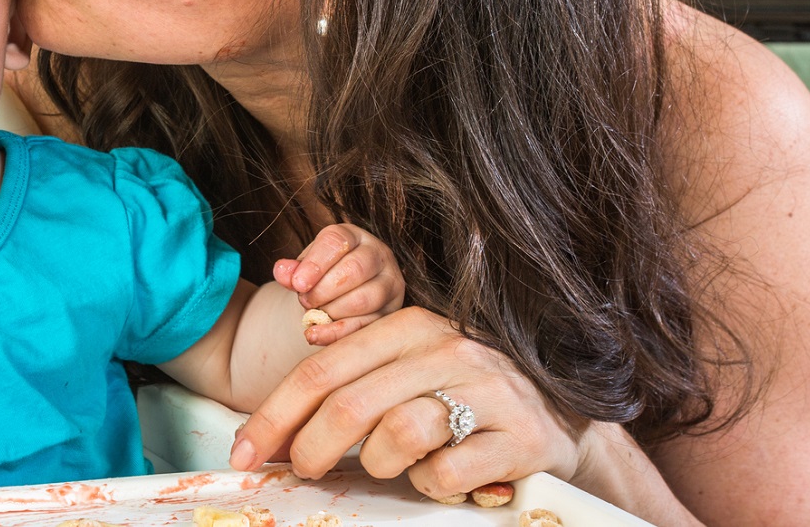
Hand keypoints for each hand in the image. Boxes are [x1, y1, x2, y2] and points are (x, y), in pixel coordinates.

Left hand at [229, 307, 590, 502]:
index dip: (274, 415)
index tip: (246, 452)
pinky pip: (445, 473)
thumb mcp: (414, 364)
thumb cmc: (469, 395)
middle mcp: (449, 349)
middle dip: (309, 448)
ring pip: (397, 436)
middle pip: (349, 406)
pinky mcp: (518, 438)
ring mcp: (487, 392)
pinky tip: (444, 474)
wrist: (563, 421)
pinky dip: (432, 484)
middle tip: (301, 472)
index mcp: (412, 326)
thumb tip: (293, 378)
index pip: (322, 371)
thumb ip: (358, 364)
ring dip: (382, 464)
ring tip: (397, 464)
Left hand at [273, 223, 404, 344]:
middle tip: (305, 300)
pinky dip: (338, 333)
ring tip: (314, 314)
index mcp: (354, 236)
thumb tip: (282, 271)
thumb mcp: (307, 267)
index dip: (315, 264)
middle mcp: (378, 255)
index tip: (297, 283)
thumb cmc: (324, 275)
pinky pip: (367, 325)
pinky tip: (317, 335)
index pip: (337, 241)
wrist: (343, 294)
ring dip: (332, 311)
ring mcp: (390, 284)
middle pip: (355, 269)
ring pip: (364, 299)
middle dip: (323, 290)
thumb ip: (294, 270)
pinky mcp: (391, 312)